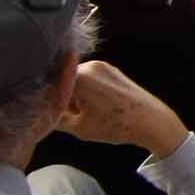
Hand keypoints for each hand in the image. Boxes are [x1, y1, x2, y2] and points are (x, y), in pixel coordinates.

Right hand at [56, 60, 190, 157]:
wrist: (152, 121)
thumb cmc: (117, 126)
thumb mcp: (80, 128)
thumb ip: (56, 118)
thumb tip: (42, 113)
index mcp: (80, 77)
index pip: (51, 85)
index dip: (48, 101)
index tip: (49, 112)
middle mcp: (91, 66)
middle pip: (64, 80)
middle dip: (64, 98)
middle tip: (71, 117)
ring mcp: (104, 66)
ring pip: (78, 79)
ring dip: (76, 95)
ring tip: (87, 114)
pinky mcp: (113, 71)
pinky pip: (92, 78)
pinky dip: (89, 91)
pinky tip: (98, 108)